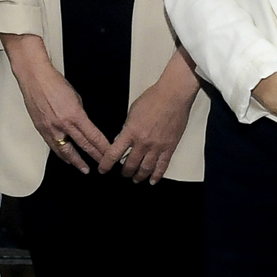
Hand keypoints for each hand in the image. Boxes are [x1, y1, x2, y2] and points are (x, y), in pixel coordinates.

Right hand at [0, 33, 111, 173]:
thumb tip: (84, 124)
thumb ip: (80, 113)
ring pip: (66, 150)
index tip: (109, 153)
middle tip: (102, 166)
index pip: (93, 136)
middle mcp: (62, 124)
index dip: (102, 147)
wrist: (35, 78)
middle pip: (82, 145)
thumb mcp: (75, 97)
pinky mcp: (41, 129)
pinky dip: (61, 153)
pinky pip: (53, 145)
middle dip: (94, 157)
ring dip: (76, 161)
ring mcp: (50, 128)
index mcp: (74, 115)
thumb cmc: (54, 83)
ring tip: (84, 168)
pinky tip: (66, 158)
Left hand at [101, 51, 200, 182]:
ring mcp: (157, 146)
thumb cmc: (152, 98)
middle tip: (123, 175)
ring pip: (145, 168)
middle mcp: (142, 142)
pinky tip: (152, 181)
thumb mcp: (132, 111)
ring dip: (139, 176)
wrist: (173, 95)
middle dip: (124, 172)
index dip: (106, 164)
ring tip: (136, 180)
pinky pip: (162, 165)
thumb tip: (122, 138)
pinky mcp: (170, 147)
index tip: (103, 170)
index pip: (114, 153)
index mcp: (130, 132)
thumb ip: (127, 127)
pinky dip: (157, 175)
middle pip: (130, 164)